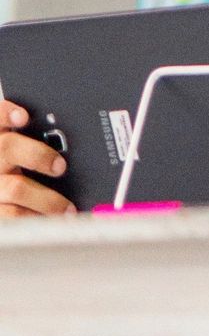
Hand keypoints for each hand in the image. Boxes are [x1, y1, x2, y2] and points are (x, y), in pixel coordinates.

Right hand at [0, 103, 76, 217]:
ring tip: (67, 207)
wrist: (7, 202)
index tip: (24, 116)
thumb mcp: (26, 154)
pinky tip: (51, 221)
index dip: (8, 114)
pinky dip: (36, 218)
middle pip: (8, 147)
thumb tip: (75, 139)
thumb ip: (40, 143)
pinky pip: (13, 216)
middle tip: (60, 166)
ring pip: (16, 188)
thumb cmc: (28, 173)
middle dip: (38, 155)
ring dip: (46, 198)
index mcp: (1, 139)